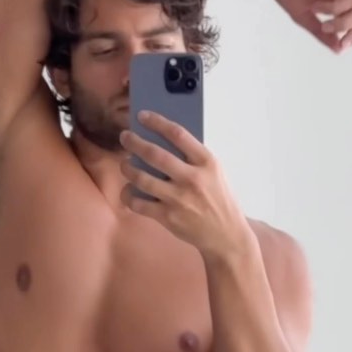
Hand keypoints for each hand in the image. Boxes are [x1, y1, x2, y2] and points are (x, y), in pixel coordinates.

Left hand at [118, 111, 248, 259]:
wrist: (226, 235)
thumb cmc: (218, 198)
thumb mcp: (214, 172)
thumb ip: (193, 157)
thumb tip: (161, 139)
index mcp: (206, 162)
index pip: (178, 134)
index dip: (157, 122)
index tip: (143, 116)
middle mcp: (192, 178)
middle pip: (155, 155)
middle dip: (135, 143)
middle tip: (125, 137)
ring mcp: (179, 199)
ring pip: (142, 179)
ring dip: (128, 168)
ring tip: (125, 164)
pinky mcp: (168, 217)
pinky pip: (139, 203)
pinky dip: (128, 195)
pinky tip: (128, 190)